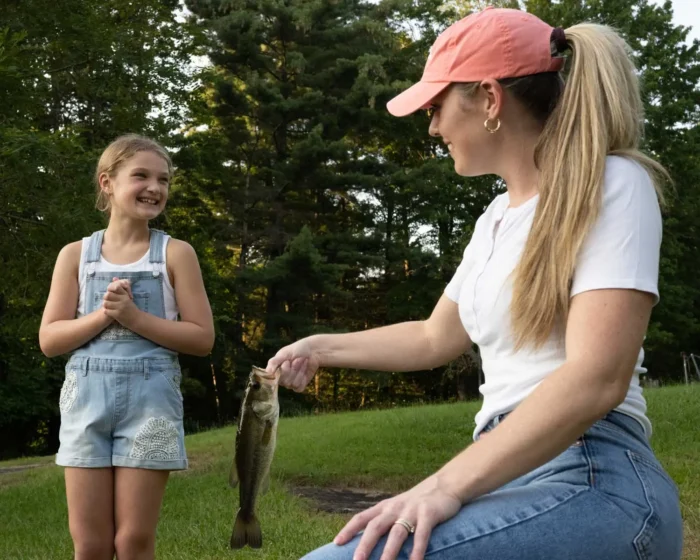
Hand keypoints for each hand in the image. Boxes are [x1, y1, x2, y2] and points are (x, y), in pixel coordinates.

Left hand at [102, 278, 137, 326]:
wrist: (137, 319)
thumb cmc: (131, 307)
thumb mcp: (127, 296)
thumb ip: (120, 288)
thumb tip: (114, 278)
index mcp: (125, 295)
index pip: (115, 287)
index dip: (110, 289)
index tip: (112, 293)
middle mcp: (123, 300)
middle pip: (107, 295)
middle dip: (106, 298)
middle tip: (108, 301)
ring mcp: (120, 308)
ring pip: (105, 303)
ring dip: (106, 305)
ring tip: (108, 307)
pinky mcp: (117, 315)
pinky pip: (106, 311)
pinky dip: (106, 311)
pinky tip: (110, 312)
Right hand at [265, 337, 321, 391]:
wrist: (313, 351)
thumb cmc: (297, 350)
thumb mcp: (284, 353)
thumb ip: (274, 362)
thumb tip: (268, 372)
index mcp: (274, 370)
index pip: (272, 378)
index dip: (282, 371)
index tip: (287, 361)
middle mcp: (281, 378)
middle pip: (284, 381)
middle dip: (293, 369)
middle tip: (297, 359)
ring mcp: (290, 383)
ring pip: (292, 384)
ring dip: (299, 371)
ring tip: (302, 361)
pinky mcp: (299, 386)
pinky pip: (299, 387)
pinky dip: (303, 376)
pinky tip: (305, 368)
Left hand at [334, 476, 461, 559]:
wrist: (445, 484)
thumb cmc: (418, 502)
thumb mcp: (398, 508)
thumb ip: (385, 521)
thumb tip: (367, 542)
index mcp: (385, 507)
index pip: (362, 517)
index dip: (349, 530)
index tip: (336, 543)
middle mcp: (395, 508)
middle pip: (376, 527)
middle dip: (365, 544)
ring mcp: (412, 510)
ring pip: (397, 533)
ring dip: (389, 551)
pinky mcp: (429, 514)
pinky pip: (422, 534)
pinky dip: (417, 549)